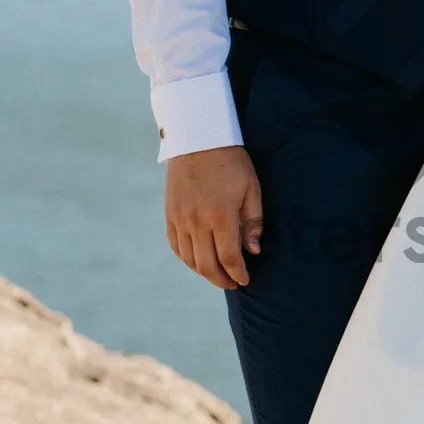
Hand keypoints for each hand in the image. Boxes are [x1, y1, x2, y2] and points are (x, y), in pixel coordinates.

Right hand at [165, 145, 263, 291]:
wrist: (198, 138)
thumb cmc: (231, 162)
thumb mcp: (251, 189)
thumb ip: (253, 222)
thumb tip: (254, 252)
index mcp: (221, 216)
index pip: (229, 258)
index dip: (238, 274)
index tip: (245, 280)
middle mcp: (197, 221)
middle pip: (206, 265)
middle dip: (221, 280)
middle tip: (232, 284)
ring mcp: (180, 219)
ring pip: (189, 259)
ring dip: (203, 272)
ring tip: (218, 274)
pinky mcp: (170, 214)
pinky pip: (176, 246)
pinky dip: (187, 259)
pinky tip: (198, 260)